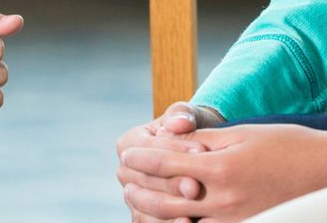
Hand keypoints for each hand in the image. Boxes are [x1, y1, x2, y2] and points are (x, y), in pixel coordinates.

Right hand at [115, 103, 220, 222]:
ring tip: (195, 203)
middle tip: (198, 185)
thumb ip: (183, 115)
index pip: (148, 148)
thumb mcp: (189, 117)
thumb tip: (179, 122)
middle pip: (146, 180)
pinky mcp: (143, 216)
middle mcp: (125, 172)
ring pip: (147, 206)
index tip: (201, 150)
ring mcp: (132, 197)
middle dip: (173, 182)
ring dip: (172, 207)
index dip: (174, 150)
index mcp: (128, 144)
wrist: (200, 155)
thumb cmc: (193, 130)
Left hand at [120, 123, 326, 221]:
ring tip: (136, 197)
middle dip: (139, 186)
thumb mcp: (244, 134)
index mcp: (223, 169)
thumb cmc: (287, 146)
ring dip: (152, 209)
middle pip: (166, 197)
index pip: (167, 163)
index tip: (126, 153)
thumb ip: (205, 140)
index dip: (142, 157)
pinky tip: (170, 216)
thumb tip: (171, 138)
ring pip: (179, 220)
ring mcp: (235, 221)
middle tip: (124, 177)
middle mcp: (225, 200)